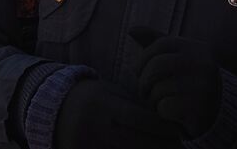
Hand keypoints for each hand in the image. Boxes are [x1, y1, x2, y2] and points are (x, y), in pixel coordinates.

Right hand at [53, 76, 177, 148]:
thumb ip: (136, 106)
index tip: (179, 131)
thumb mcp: (113, 94)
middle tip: (180, 147)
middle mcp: (93, 126)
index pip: (137, 118)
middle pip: (133, 142)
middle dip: (159, 146)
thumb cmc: (94, 98)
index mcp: (103, 105)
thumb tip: (167, 120)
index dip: (161, 127)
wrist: (56, 108)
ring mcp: (85, 144)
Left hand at [130, 26, 223, 137]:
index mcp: (197, 48)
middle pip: (157, 66)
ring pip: (158, 89)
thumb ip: (156, 42)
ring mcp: (203, 86)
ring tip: (160, 101)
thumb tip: (131, 29)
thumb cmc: (190, 80)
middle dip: (144, 81)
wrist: (219, 110)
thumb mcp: (177, 57)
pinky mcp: (199, 108)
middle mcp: (203, 64)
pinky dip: (162, 111)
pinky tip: (172, 112)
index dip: (143, 58)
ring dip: (152, 99)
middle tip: (144, 91)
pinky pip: (165, 107)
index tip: (139, 71)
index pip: (161, 44)